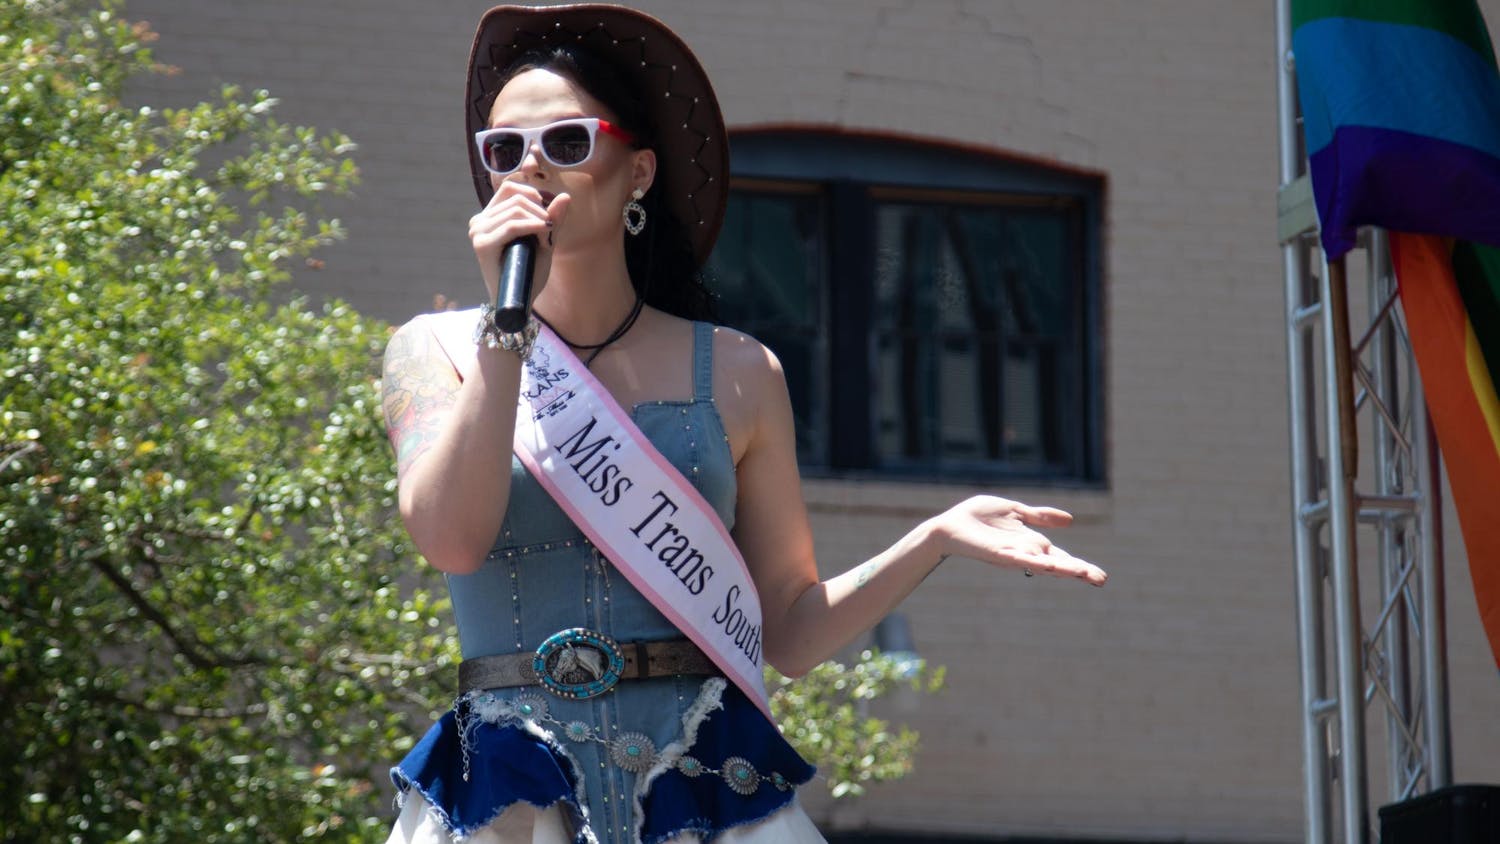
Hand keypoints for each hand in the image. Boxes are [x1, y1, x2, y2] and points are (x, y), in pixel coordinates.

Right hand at [468, 181, 571, 302]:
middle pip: (517, 197)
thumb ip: (553, 218)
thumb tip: (565, 196)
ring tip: (546, 241)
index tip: (547, 217)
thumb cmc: (530, 271)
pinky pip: (512, 225)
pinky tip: (545, 235)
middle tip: (550, 234)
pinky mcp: (482, 244)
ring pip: (516, 209)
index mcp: (489, 216)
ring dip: (539, 222)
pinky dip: (533, 226)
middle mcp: (479, 221)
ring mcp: (478, 232)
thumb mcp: (545, 239)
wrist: (520, 301)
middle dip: (541, 212)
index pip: (511, 188)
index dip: (534, 196)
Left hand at [928, 495, 1106, 585]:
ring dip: (1062, 569)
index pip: (1061, 557)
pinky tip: (1046, 565)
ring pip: (1042, 564)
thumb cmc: (978, 517)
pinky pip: (1017, 559)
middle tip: (1101, 580)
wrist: (951, 524)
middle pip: (1058, 564)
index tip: (1101, 577)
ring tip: (1083, 574)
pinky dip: (1032, 562)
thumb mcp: (1016, 510)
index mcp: (1031, 542)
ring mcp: (1012, 554)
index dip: (1080, 566)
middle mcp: (1025, 552)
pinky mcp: (997, 554)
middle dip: (1078, 571)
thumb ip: (1040, 516)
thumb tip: (1070, 520)